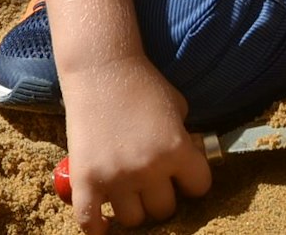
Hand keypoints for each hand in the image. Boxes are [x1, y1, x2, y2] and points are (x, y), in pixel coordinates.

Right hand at [57, 54, 211, 232]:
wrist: (101, 68)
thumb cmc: (143, 83)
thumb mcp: (178, 107)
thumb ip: (184, 138)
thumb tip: (189, 163)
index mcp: (177, 149)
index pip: (200, 188)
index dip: (193, 182)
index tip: (184, 177)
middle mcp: (149, 168)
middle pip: (164, 209)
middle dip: (161, 196)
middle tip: (152, 183)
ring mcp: (115, 176)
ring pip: (133, 219)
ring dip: (133, 208)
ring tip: (128, 193)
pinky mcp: (86, 179)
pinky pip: (89, 220)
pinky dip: (96, 227)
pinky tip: (102, 225)